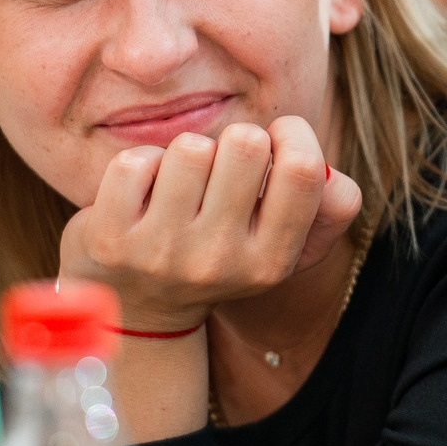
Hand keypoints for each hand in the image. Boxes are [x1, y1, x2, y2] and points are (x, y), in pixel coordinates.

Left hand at [59, 117, 363, 331]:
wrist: (139, 309)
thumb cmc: (220, 255)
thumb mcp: (282, 245)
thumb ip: (328, 209)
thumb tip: (336, 180)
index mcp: (271, 262)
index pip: (303, 170)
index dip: (291, 136)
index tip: (273, 144)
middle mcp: (220, 262)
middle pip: (245, 144)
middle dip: (233, 141)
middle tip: (220, 170)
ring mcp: (162, 253)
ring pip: (190, 147)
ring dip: (184, 154)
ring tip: (179, 187)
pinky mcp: (110, 240)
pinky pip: (134, 162)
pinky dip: (140, 166)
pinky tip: (141, 196)